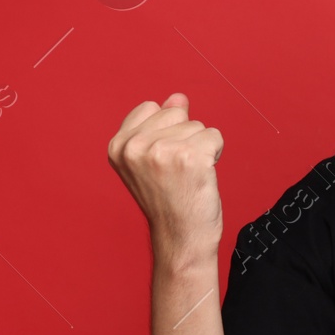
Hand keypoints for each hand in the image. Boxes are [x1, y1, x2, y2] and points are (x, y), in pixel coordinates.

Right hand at [107, 92, 224, 262]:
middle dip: (185, 138)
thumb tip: (177, 97)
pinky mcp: (189, 157)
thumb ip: (161, 125)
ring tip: (188, 176)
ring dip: (201, 149)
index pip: (152, 108)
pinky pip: (214, 136)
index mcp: (118, 145)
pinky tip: (202, 175)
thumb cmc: (169, 199)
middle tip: (178, 171)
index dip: (167, 130)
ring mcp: (161, 151)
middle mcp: (135, 146)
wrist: (181, 236)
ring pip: (198, 126)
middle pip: (178, 114)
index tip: (162, 161)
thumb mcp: (152, 158)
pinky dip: (215, 153)